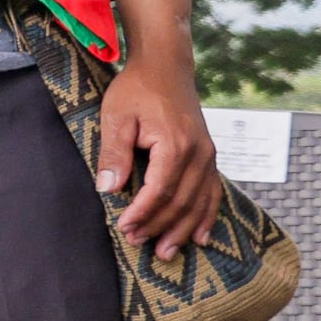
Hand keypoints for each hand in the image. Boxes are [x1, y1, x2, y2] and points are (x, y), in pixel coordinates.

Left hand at [99, 50, 221, 255]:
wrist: (165, 67)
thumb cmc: (135, 90)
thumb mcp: (116, 117)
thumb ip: (114, 153)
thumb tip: (108, 189)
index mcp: (175, 144)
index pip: (160, 190)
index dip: (143, 213)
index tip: (124, 228)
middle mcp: (199, 153)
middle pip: (181, 201)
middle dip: (159, 226)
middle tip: (137, 244)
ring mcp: (208, 155)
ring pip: (200, 202)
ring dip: (183, 230)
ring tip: (166, 253)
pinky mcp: (209, 156)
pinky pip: (213, 193)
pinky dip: (208, 217)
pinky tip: (201, 238)